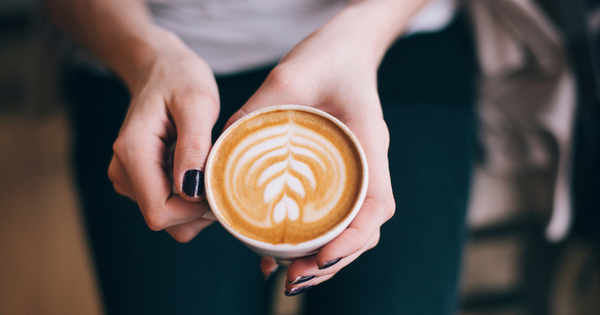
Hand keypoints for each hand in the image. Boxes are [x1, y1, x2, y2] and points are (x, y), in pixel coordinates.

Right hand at [108, 30, 218, 241]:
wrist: (160, 69)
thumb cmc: (181, 79)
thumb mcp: (197, 102)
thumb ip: (194, 145)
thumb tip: (190, 192)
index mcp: (132, 153)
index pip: (159, 212)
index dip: (193, 210)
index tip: (217, 182)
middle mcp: (124, 172)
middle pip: (165, 220)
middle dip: (197, 208)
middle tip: (217, 169)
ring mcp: (129, 179)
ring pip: (169, 218)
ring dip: (195, 201)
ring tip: (205, 161)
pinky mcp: (140, 181)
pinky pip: (169, 206)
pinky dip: (190, 195)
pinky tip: (196, 165)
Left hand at [224, 26, 395, 293]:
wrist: (346, 48)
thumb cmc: (324, 58)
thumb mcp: (287, 78)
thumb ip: (256, 112)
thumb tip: (217, 156)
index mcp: (368, 142)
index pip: (375, 205)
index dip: (352, 238)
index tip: (322, 257)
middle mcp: (369, 163)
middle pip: (365, 230)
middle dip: (333, 262)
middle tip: (294, 280)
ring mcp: (360, 172)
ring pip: (354, 228)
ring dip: (326, 260)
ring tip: (289, 277)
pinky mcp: (345, 173)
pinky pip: (339, 213)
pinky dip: (319, 240)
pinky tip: (284, 254)